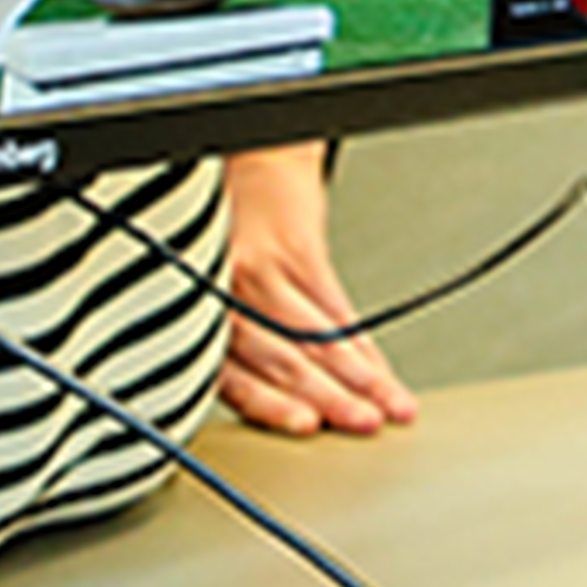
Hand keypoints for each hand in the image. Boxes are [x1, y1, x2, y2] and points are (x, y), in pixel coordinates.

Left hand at [209, 140, 419, 434]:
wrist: (252, 158)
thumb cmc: (230, 227)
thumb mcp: (216, 286)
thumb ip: (236, 341)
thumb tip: (273, 403)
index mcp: (197, 313)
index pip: (231, 373)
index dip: (272, 406)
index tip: (309, 429)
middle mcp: (224, 290)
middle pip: (279, 357)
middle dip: (328, 399)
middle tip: (362, 425)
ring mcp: (262, 267)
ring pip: (314, 336)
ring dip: (359, 378)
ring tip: (388, 406)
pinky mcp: (298, 246)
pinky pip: (335, 306)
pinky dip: (363, 343)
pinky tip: (380, 367)